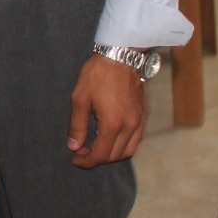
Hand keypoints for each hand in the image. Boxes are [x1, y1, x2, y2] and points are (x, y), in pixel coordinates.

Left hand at [66, 53, 147, 167]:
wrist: (121, 55)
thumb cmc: (97, 74)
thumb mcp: (80, 98)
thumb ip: (77, 125)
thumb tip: (74, 147)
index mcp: (113, 124)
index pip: (101, 154)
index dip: (87, 161)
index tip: (75, 159)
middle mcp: (130, 126)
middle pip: (115, 156)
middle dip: (97, 159)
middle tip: (81, 152)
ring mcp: (139, 121)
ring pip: (128, 151)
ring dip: (111, 155)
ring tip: (95, 148)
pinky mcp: (144, 115)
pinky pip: (136, 140)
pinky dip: (123, 146)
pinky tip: (110, 138)